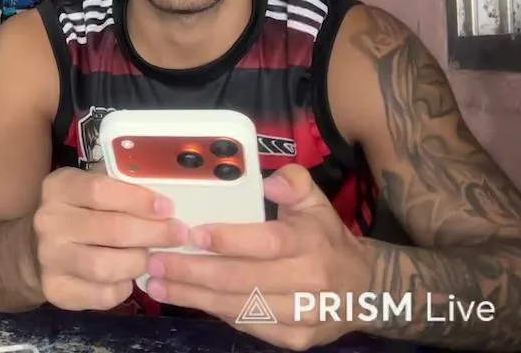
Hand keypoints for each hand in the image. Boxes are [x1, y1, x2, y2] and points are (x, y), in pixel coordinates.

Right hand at [31, 166, 187, 310]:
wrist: (37, 248)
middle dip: (153, 233)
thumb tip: (166, 203)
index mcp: (58, 188)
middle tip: (177, 235)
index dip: (139, 200)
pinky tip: (126, 277)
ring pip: (106, 266)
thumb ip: (121, 189)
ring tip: (150, 257)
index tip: (167, 208)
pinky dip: (123, 288)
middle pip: (111, 230)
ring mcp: (49, 257)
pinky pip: (102, 294)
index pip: (100, 190)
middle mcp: (48, 222)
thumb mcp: (90, 189)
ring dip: (138, 262)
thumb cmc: (79, 212)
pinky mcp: (56, 289)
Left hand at [145, 164, 374, 350]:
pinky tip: (187, 299)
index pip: (268, 243)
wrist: (365, 291)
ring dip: (194, 297)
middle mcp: (310, 281)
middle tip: (155, 263)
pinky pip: (248, 325)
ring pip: (241, 307)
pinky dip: (215, 312)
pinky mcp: (296, 338)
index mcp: (312, 243)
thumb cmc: (326, 240)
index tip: (192, 235)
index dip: (230, 241)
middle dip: (193, 272)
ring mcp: (304, 315)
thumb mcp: (316, 204)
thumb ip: (293, 183)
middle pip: (245, 279)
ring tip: (158, 285)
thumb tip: (269, 182)